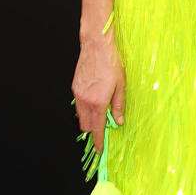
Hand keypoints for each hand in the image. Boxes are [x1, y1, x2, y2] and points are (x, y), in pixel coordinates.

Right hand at [72, 37, 125, 156]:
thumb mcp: (121, 86)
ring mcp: (78, 94)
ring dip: (88, 119)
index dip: (98, 141)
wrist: (96, 45)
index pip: (96, 129)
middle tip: (103, 128)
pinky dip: (85, 108)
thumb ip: (119, 106)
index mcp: (98, 102)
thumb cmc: (111, 63)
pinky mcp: (74, 87)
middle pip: (85, 125)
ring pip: (80, 115)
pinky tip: (94, 101)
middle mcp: (85, 100)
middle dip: (92, 130)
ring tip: (101, 112)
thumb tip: (118, 121)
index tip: (100, 149)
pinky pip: (78, 104)